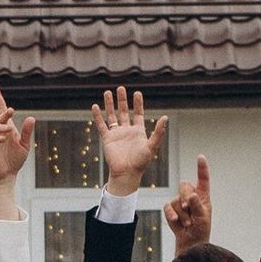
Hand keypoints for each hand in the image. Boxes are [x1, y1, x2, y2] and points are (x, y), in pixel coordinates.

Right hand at [0, 84, 35, 195]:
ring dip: (1, 127)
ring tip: (9, 131)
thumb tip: (31, 118)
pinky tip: (2, 139)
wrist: (7, 175)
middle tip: (11, 111)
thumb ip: (27, 132)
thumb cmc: (15, 160)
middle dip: (4, 114)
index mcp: (7, 128)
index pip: (1, 109)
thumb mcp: (25, 145)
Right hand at [91, 82, 167, 200]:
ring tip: (107, 92)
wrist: (126, 173)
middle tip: (121, 88)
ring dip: (110, 104)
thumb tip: (165, 118)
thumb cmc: (140, 162)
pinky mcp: (107, 139)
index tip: (137, 93)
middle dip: (122, 100)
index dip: (137, 104)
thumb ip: (158, 132)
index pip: (138, 114)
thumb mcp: (152, 146)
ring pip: (112, 116)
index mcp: (138, 132)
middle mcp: (127, 131)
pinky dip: (98, 116)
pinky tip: (95, 106)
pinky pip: (101, 125)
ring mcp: (116, 134)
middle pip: (124, 111)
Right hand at [161, 155, 212, 252]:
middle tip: (189, 209)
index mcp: (202, 195)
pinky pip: (168, 206)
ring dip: (182, 213)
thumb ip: (197, 206)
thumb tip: (192, 195)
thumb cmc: (201, 228)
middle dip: (185, 197)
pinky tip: (177, 221)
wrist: (190, 240)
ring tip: (188, 223)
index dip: (201, 168)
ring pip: (176, 199)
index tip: (201, 157)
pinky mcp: (171, 208)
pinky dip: (172, 214)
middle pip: (184, 186)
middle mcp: (191, 195)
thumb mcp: (203, 217)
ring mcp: (180, 201)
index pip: (203, 179)